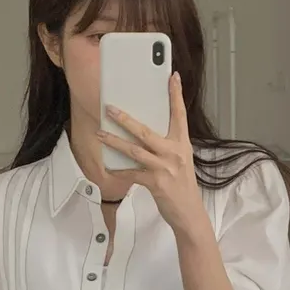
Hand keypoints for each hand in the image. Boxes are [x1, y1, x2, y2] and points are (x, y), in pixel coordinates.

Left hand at [97, 73, 207, 236]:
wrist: (189, 212)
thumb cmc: (182, 185)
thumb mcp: (181, 160)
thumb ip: (167, 145)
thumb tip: (145, 131)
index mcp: (182, 144)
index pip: (179, 114)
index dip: (175, 95)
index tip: (171, 77)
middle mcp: (174, 153)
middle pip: (146, 131)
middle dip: (125, 119)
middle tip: (110, 108)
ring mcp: (165, 168)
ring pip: (135, 150)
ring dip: (115, 141)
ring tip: (100, 133)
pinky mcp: (155, 183)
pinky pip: (131, 173)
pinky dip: (119, 169)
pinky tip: (108, 165)